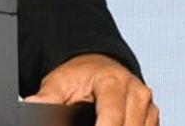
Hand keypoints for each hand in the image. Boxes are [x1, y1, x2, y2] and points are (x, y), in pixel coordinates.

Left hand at [25, 53, 157, 125]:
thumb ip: (47, 97)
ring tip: (94, 125)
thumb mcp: (59, 81)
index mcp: (114, 81)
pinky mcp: (152, 117)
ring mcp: (148, 106)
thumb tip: (32, 104)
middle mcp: (136, 91)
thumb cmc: (80, 74)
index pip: (113, 114)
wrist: (98, 65)